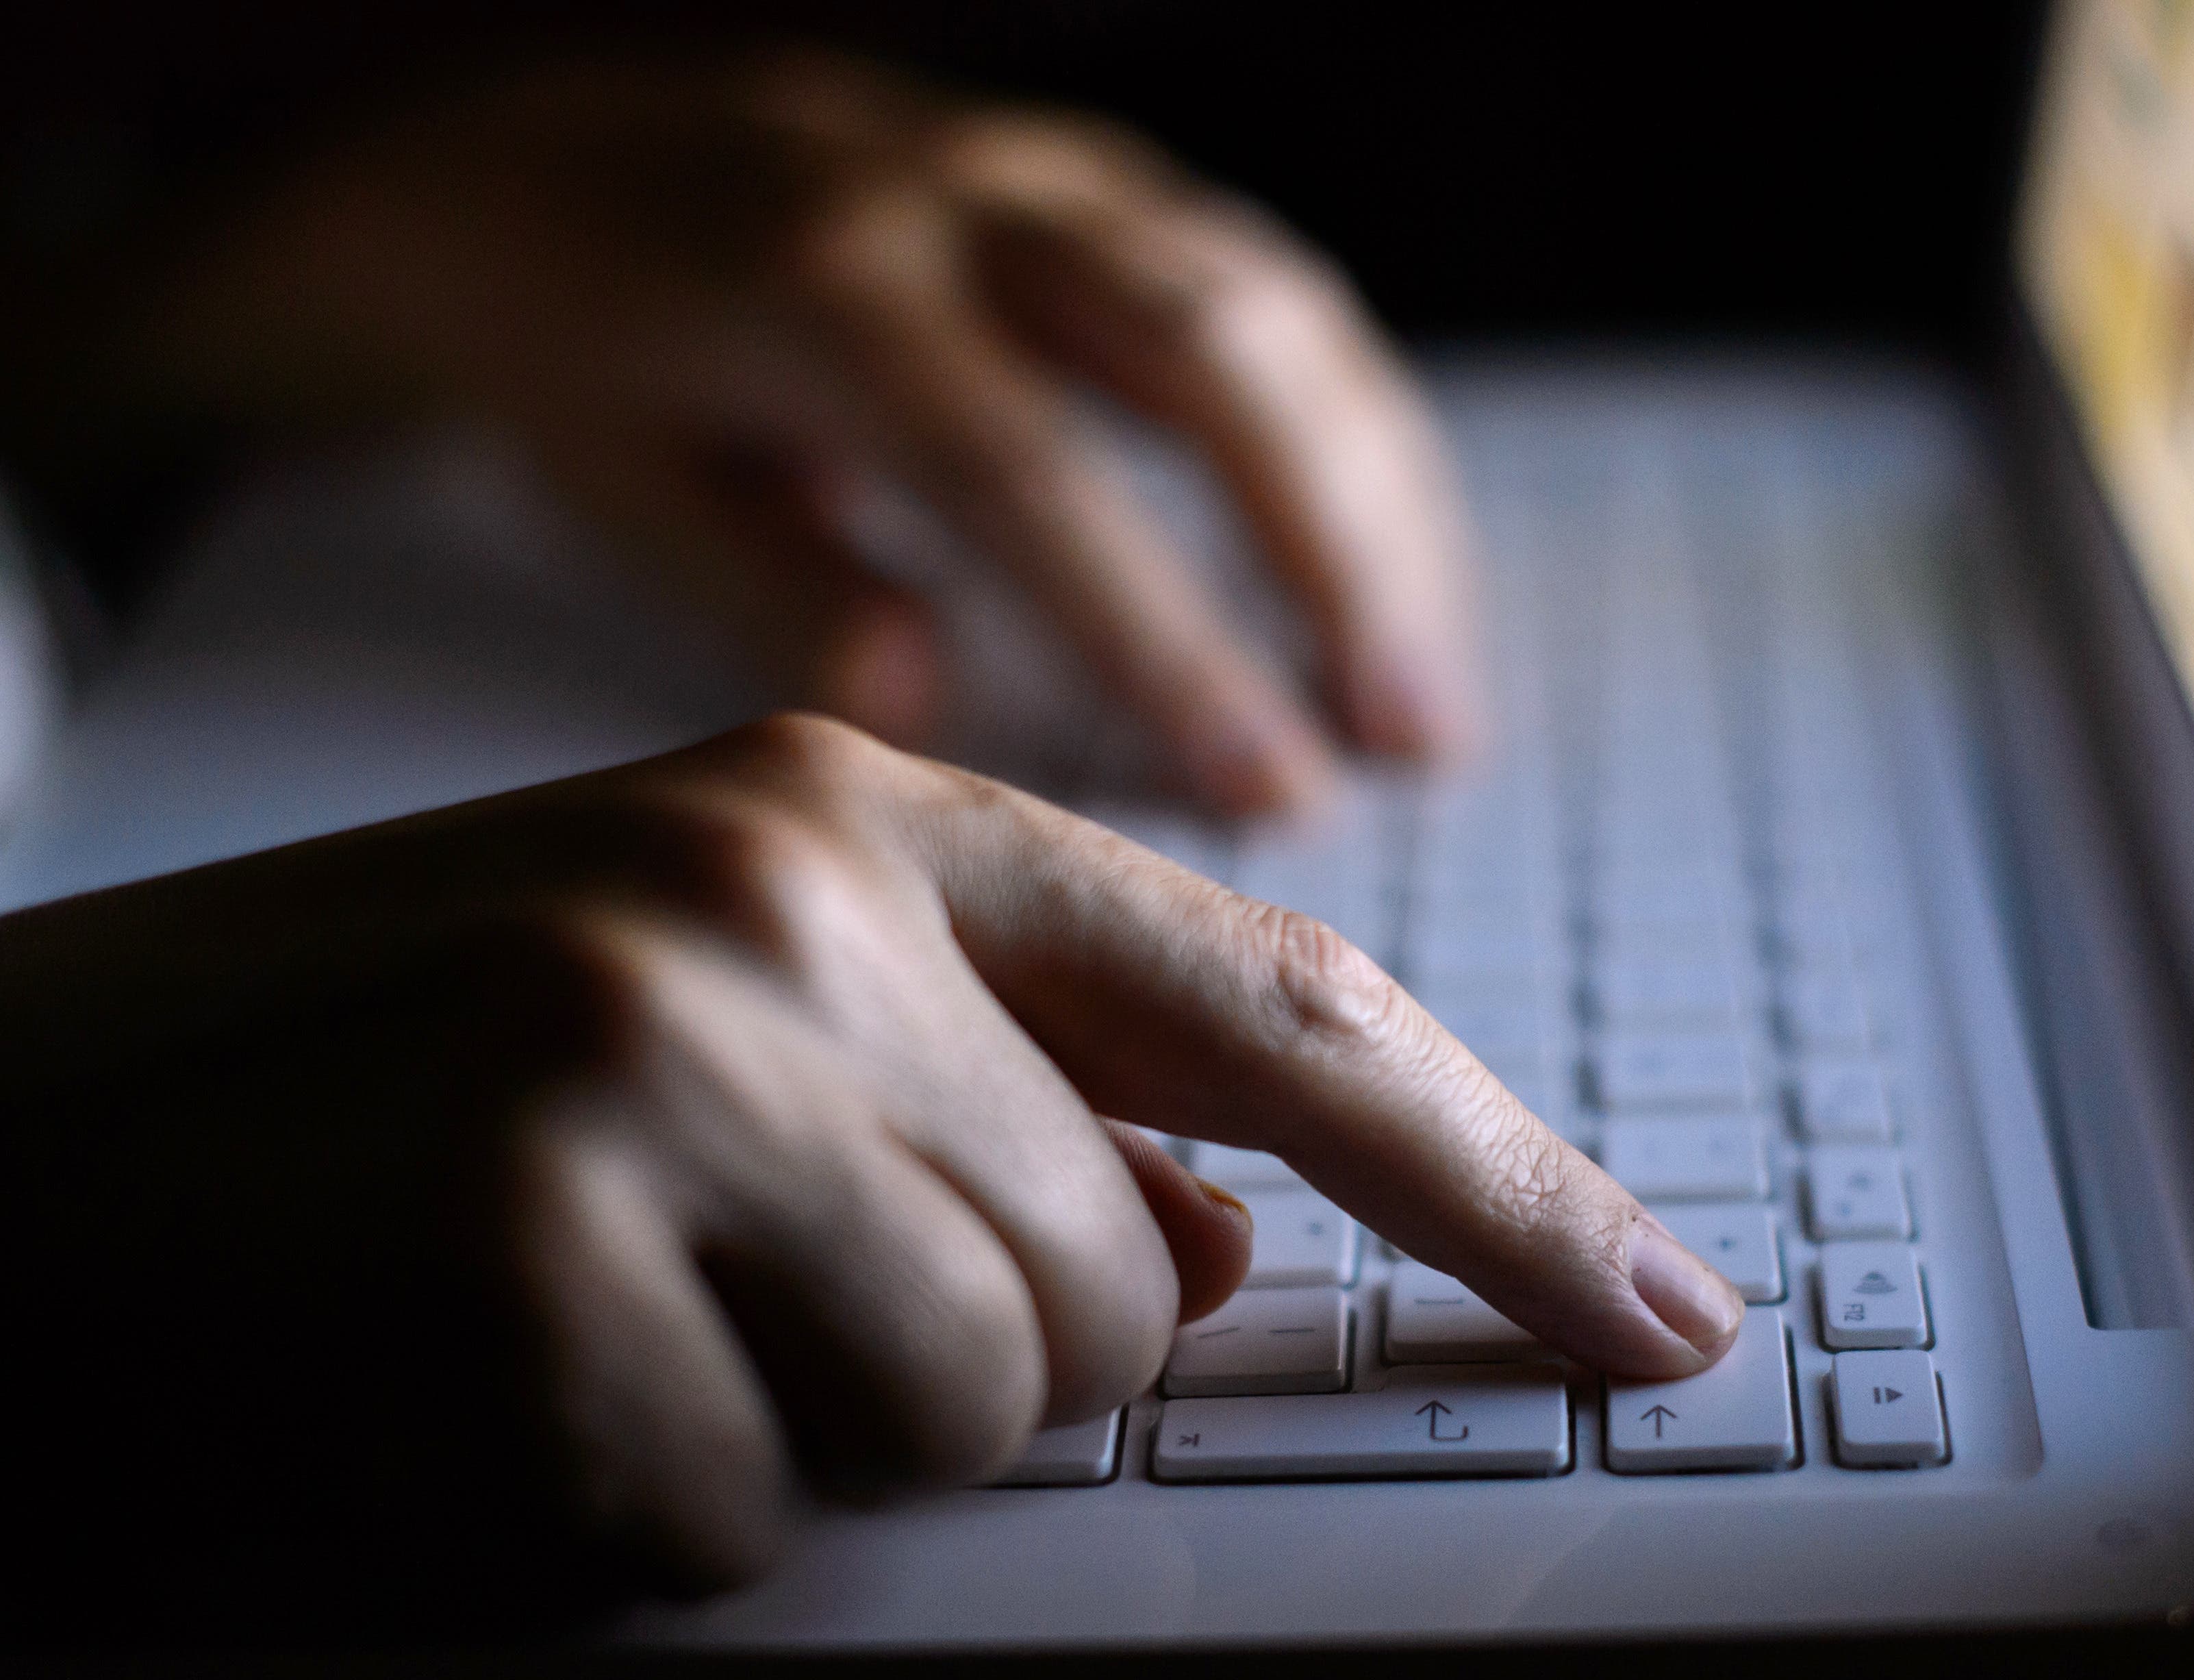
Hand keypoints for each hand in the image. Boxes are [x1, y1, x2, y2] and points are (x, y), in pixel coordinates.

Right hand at [0, 714, 1736, 1636]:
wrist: (0, 1193)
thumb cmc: (356, 1109)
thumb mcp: (693, 1024)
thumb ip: (987, 1104)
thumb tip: (1212, 1246)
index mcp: (835, 806)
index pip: (1275, 1003)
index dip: (1500, 1174)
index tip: (1658, 1303)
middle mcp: (774, 891)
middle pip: (1119, 1273)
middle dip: (961, 1339)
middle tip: (693, 1276)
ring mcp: (656, 1051)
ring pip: (983, 1397)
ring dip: (802, 1422)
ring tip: (574, 1319)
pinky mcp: (533, 1249)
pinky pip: (765, 1508)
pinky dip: (639, 1508)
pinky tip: (474, 1399)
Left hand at [115, 50, 1478, 812]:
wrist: (548, 155)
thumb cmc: (580, 355)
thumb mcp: (614, 484)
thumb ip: (768, 589)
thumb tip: (924, 696)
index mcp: (821, 290)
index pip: (1033, 477)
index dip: (1166, 639)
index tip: (1268, 790)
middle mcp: (962, 203)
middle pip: (1212, 358)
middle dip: (1341, 559)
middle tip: (1409, 741)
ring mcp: (1048, 174)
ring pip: (1275, 311)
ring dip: (1382, 506)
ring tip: (1426, 695)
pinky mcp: (1102, 185)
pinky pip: (1273, 292)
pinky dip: (1354, 438)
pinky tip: (1390, 571)